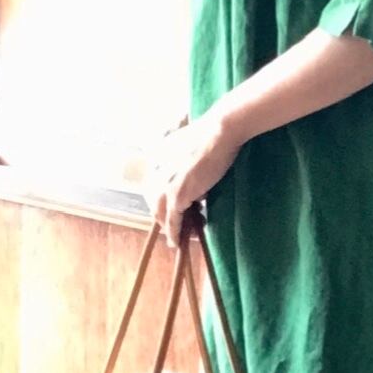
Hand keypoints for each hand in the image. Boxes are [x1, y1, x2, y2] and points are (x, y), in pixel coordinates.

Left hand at [144, 106, 241, 247]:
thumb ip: (187, 161)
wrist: (219, 131)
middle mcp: (155, 169)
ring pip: (160, 213)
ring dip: (168, 227)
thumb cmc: (213, 134)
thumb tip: (195, 179)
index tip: (172, 209)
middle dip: (162, 216)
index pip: (154, 184)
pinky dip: (174, 232)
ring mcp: (165, 183)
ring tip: (178, 237)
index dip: (161, 199)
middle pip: (153, 200)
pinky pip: (172, 220)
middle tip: (176, 226)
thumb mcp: (192, 146)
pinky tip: (177, 241)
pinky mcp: (176, 195)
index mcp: (157, 155)